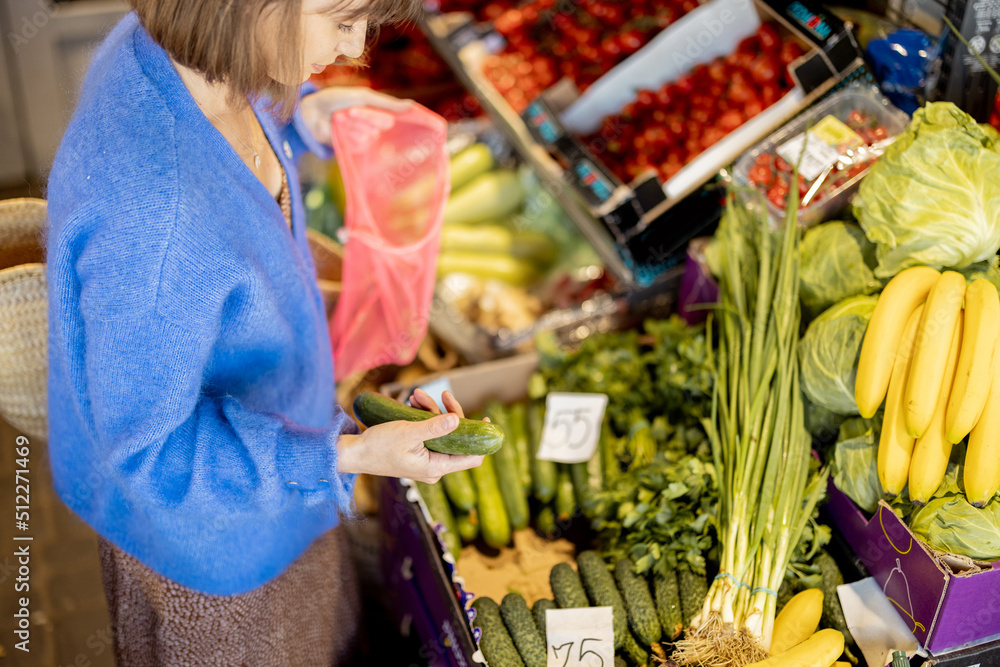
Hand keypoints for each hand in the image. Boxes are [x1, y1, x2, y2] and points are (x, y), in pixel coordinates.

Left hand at [299, 87, 412, 146]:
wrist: (312, 112)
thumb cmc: (336, 100)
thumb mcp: (363, 96)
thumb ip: (386, 103)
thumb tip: (411, 105)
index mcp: (377, 111)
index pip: (391, 116)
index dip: (384, 113)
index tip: (373, 110)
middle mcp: (373, 125)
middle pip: (381, 125)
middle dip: (365, 117)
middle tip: (350, 111)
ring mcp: (364, 137)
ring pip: (369, 135)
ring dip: (354, 126)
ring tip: (341, 119)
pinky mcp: (354, 148)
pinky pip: (360, 144)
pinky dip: (349, 135)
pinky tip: (340, 131)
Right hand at [336, 389, 485, 482]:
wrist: (355, 453)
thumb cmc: (378, 446)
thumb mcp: (407, 433)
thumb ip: (434, 427)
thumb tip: (457, 420)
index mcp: (436, 467)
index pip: (472, 457)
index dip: (481, 439)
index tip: (485, 419)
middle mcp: (435, 466)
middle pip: (457, 438)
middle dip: (450, 414)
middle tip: (443, 395)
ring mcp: (426, 459)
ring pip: (442, 432)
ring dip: (432, 411)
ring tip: (416, 395)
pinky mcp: (418, 452)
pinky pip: (429, 432)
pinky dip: (423, 417)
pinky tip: (412, 402)